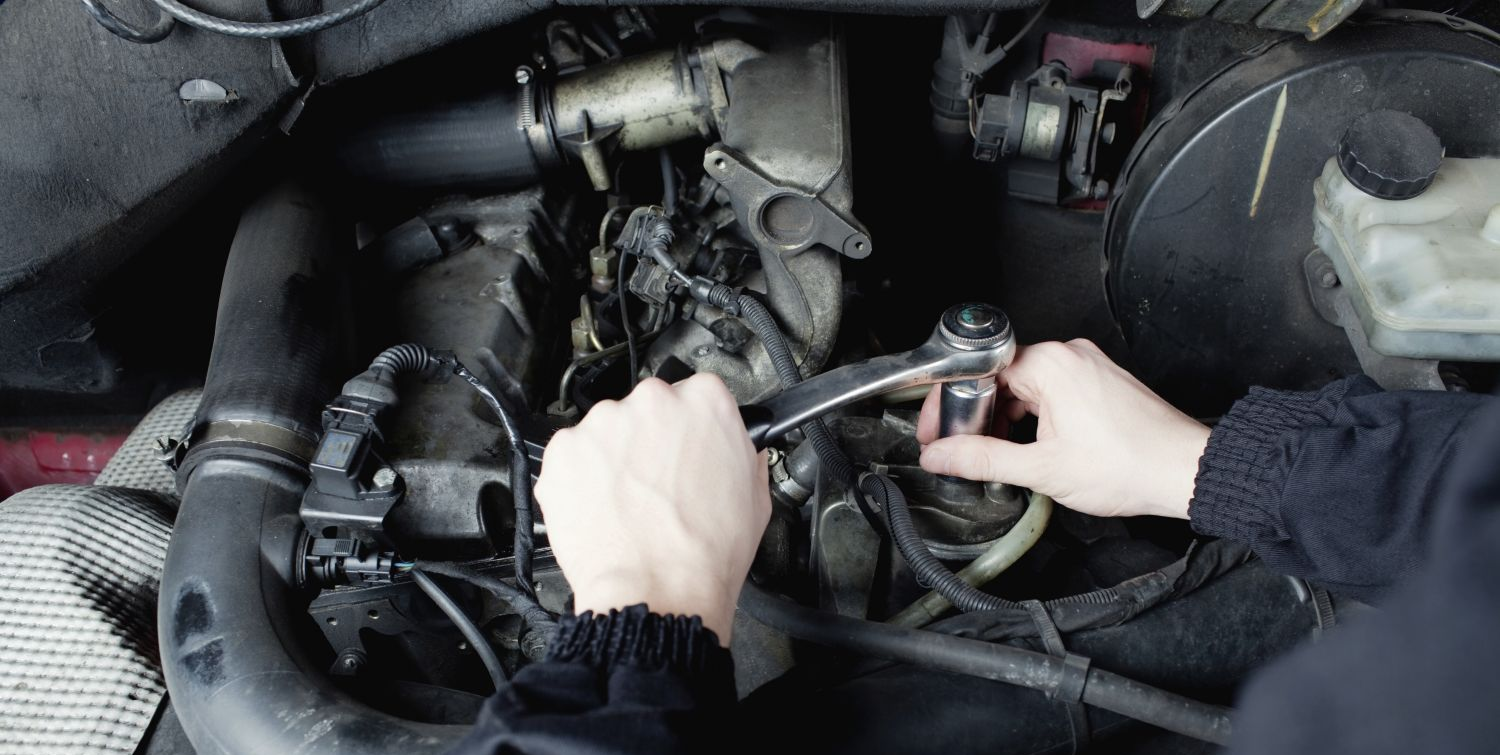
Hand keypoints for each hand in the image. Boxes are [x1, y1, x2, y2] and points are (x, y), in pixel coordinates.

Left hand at [535, 374, 769, 642]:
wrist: (656, 593)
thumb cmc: (705, 555)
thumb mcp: (755, 499)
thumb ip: (743, 457)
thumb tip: (736, 450)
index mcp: (706, 402)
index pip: (698, 394)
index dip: (693, 429)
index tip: (688, 449)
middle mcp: (653, 401)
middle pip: (649, 408)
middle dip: (651, 441)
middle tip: (658, 486)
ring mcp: (604, 423)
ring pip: (608, 431)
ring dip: (615, 459)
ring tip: (628, 505)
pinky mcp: (565, 450)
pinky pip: (573, 455)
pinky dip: (581, 478)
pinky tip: (602, 509)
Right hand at [917, 340, 1209, 519]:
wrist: (1187, 471)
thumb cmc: (1130, 464)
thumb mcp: (1043, 469)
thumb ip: (983, 459)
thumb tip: (941, 456)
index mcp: (1051, 363)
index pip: (978, 373)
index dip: (951, 406)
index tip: (938, 433)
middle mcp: (1068, 354)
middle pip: (1000, 378)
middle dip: (978, 416)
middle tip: (962, 450)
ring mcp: (1086, 365)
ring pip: (1024, 387)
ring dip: (1006, 420)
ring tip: (1002, 456)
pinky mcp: (1099, 381)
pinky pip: (1050, 391)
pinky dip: (1033, 417)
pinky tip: (1032, 447)